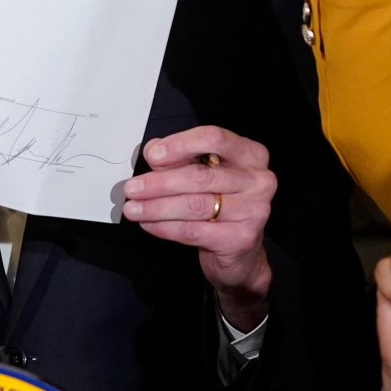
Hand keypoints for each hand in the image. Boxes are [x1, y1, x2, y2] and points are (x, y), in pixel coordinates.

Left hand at [121, 127, 276, 321]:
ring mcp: (255, 210)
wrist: (239, 252)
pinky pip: (194, 230)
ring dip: (157, 207)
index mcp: (251, 154)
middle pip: (201, 176)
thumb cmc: (221, 205)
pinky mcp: (242, 238)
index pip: (214, 138)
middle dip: (160, 183)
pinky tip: (149, 224)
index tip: (153, 156)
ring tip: (133, 208)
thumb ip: (181, 159)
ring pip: (195, 205)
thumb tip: (154, 151)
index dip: (180, 144)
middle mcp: (259, 180)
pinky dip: (166, 227)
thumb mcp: (203, 175)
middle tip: (132, 188)